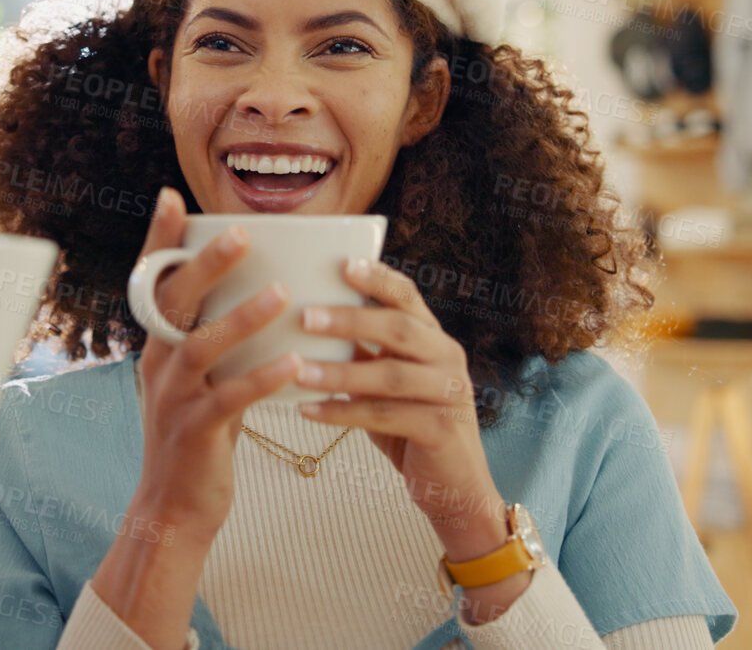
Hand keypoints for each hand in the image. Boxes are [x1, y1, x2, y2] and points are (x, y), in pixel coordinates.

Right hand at [88, 187, 300, 649]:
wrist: (175, 507)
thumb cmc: (199, 435)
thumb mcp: (200, 378)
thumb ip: (217, 338)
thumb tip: (258, 290)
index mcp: (159, 346)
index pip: (155, 283)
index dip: (161, 241)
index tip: (171, 197)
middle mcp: (158, 365)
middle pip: (175, 304)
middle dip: (207, 265)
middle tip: (242, 233)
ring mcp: (173, 399)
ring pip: (202, 348)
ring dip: (242, 319)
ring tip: (282, 295)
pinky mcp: (195, 432)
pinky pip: (229, 400)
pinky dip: (260, 380)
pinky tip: (293, 365)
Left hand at [288, 256, 507, 559]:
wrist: (455, 488)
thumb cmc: (412, 428)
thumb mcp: (388, 384)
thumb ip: (365, 353)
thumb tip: (308, 320)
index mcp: (434, 339)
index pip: (408, 297)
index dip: (377, 278)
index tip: (342, 263)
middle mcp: (447, 359)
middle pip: (399, 329)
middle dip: (350, 320)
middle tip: (305, 316)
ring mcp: (449, 394)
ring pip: (390, 376)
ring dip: (339, 372)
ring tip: (296, 369)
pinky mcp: (441, 430)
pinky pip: (385, 417)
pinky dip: (343, 414)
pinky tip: (307, 411)